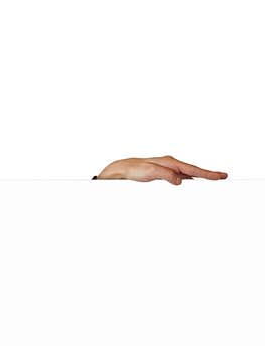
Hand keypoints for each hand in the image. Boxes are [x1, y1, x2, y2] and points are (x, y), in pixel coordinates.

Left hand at [97, 155, 226, 184]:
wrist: (122, 170)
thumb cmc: (134, 170)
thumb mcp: (150, 172)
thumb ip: (166, 175)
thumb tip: (180, 181)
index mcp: (171, 163)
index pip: (194, 169)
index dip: (208, 174)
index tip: (222, 176)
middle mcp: (171, 164)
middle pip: (194, 171)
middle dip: (208, 174)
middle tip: (223, 177)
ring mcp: (168, 169)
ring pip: (189, 173)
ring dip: (200, 177)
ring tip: (213, 180)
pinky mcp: (163, 174)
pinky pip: (181, 176)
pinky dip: (190, 178)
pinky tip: (193, 182)